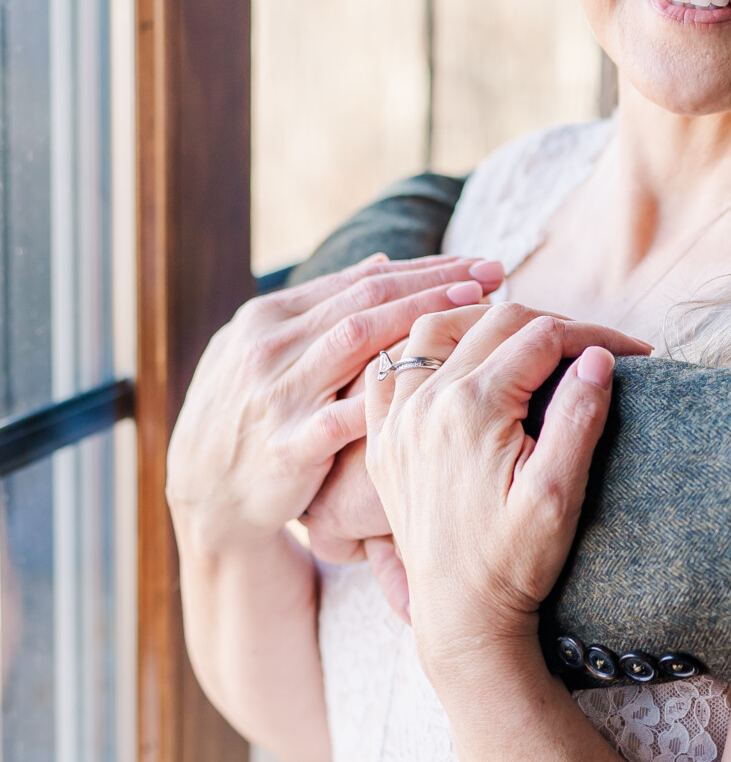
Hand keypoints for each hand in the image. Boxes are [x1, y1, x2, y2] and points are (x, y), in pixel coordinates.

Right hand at [166, 255, 502, 558]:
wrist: (205, 498)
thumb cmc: (250, 418)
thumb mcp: (267, 352)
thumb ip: (322, 310)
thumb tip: (382, 263)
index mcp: (267, 317)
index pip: (360, 280)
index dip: (424, 268)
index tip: (477, 263)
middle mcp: (269, 346)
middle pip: (367, 300)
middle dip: (436, 281)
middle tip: (494, 272)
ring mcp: (277, 394)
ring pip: (360, 340)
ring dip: (424, 318)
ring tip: (477, 309)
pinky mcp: (289, 446)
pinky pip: (348, 412)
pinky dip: (395, 391)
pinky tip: (444, 380)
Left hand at [364, 301, 643, 674]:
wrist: (460, 616)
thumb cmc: (515, 562)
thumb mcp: (559, 494)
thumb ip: (578, 417)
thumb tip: (599, 357)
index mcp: (473, 407)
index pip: (543, 336)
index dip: (596, 336)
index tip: (635, 351)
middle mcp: (426, 402)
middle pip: (495, 322)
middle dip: (554, 325)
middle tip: (595, 349)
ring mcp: (398, 418)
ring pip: (436, 327)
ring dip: (483, 319)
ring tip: (528, 335)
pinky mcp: (385, 438)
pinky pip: (393, 367)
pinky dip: (426, 347)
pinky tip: (459, 355)